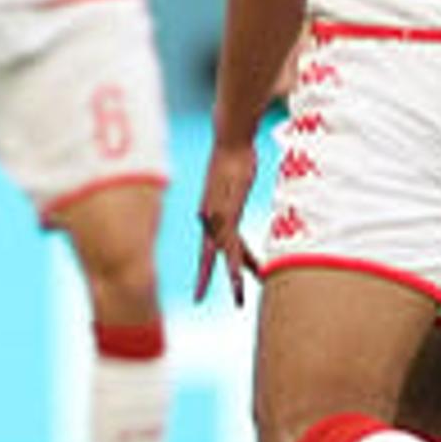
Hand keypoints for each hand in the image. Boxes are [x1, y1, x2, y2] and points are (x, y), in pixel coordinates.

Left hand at [192, 140, 262, 307]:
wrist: (230, 140)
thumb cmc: (234, 160)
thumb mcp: (231, 185)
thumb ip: (226, 200)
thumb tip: (219, 210)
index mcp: (210, 216)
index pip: (212, 249)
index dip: (209, 269)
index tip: (213, 284)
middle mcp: (211, 218)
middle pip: (210, 256)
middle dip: (207, 281)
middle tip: (198, 302)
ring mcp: (219, 215)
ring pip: (227, 254)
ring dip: (233, 278)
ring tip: (239, 299)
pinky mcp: (229, 209)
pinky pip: (234, 240)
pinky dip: (238, 258)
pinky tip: (243, 271)